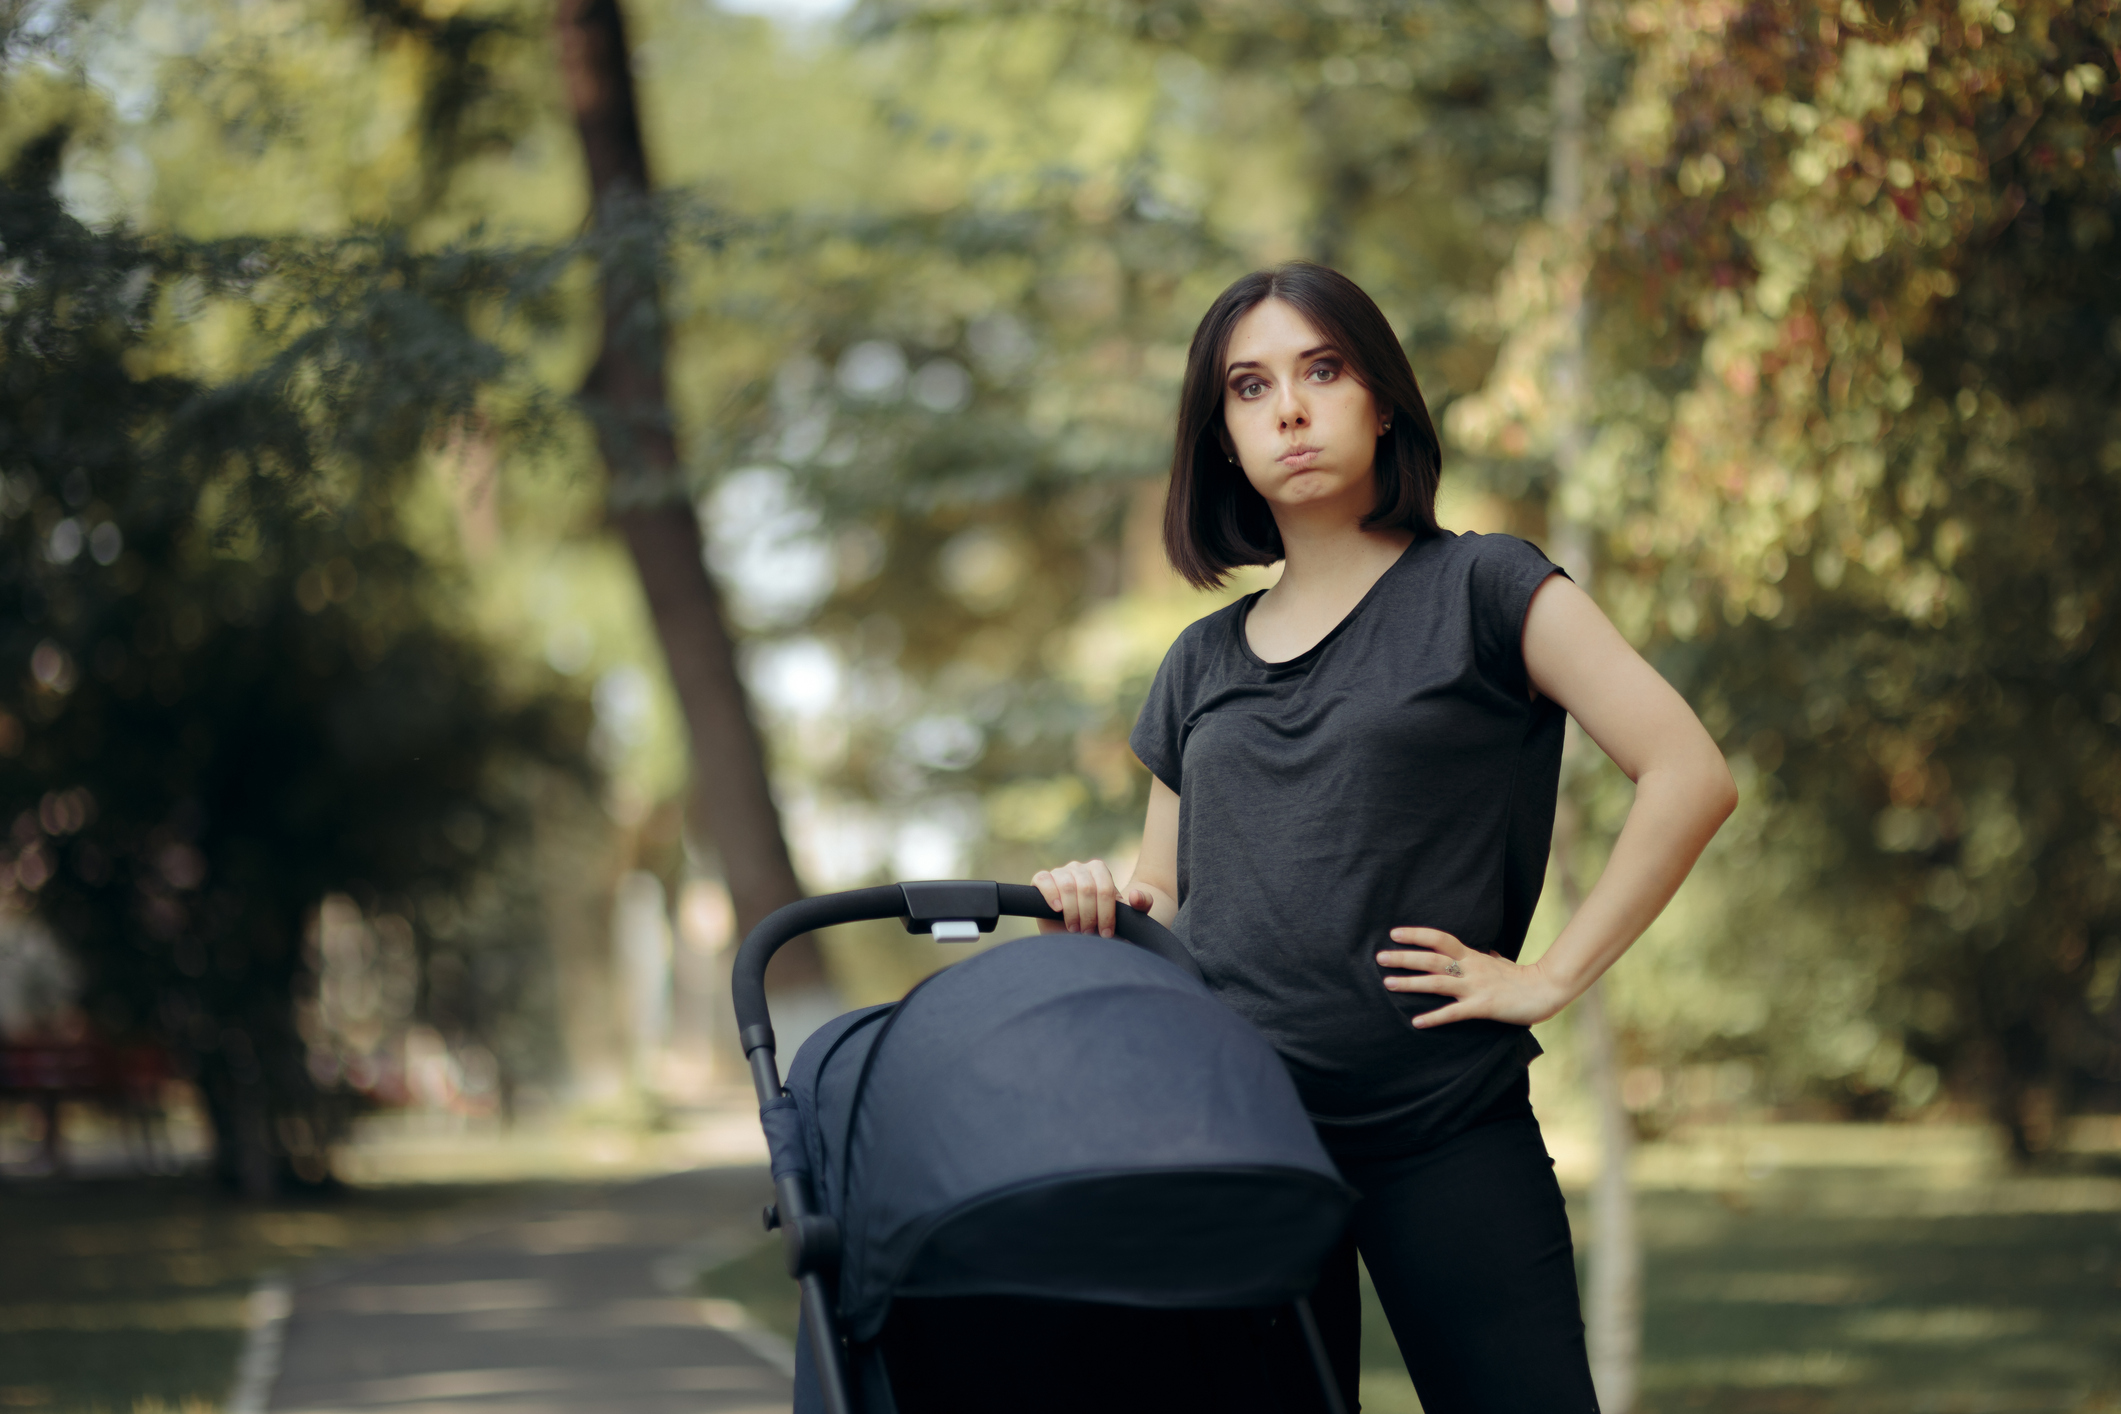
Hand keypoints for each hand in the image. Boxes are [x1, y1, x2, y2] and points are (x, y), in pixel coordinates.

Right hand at [1031, 860, 1149, 937]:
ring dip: (1073, 913)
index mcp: (1099, 870)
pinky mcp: (1042, 881)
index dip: (1106, 913)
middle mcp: (1078, 867)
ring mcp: (1059, 872)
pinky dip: (1050, 894)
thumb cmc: (1105, 926)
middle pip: (1087, 888)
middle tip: (1090, 934)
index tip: (1107, 934)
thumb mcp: (1129, 918)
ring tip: (1076, 929)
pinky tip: (1058, 910)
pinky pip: (1043, 880)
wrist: (1079, 936)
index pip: (1105, 889)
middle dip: (1089, 916)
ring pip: (1067, 886)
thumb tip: (1136, 895)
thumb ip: (1143, 905)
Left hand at [1376, 927, 1569, 1027]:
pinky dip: (1434, 1017)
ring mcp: (1475, 988)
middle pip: (1431, 958)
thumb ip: (1488, 957)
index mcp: (1473, 956)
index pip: (1440, 938)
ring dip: (1410, 983)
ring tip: (1388, 983)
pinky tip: (1416, 1022)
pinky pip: (1454, 1013)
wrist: (1546, 990)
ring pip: (1437, 983)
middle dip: (1404, 957)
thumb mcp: (1501, 962)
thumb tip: (1486, 951)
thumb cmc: (1523, 977)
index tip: (1395, 933)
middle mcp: (1470, 968)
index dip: (1417, 934)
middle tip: (1380, 957)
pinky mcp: (1482, 1008)